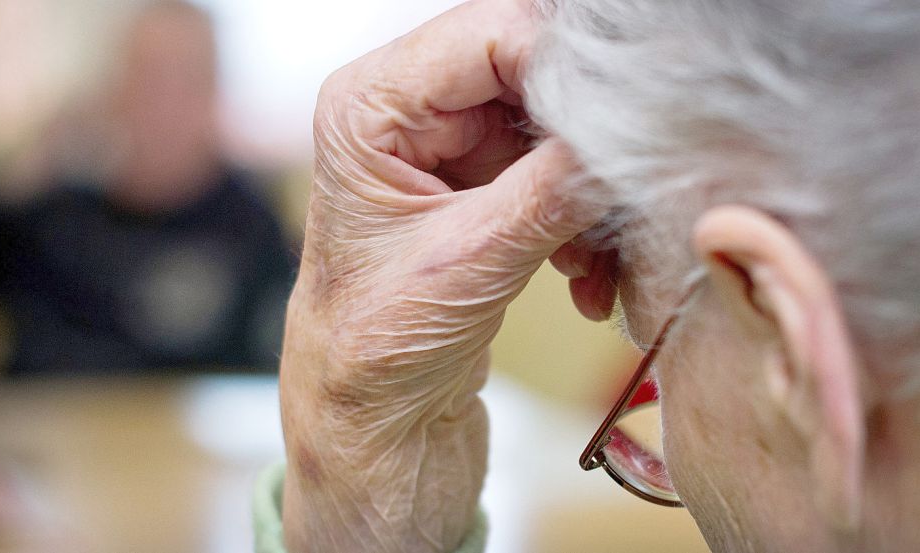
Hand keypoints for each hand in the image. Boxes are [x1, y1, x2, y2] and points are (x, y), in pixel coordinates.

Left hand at [280, 1, 610, 550]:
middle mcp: (405, 111)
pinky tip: (585, 278)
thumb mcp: (468, 264)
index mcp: (368, 106)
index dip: (566, 69)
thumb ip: (554, 189)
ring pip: (555, 127)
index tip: (627, 118)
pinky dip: (584, 220)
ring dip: (591, 192)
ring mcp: (449, 147)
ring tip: (596, 260)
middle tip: (625, 189)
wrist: (377, 421)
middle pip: (529, 74)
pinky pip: (559, 172)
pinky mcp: (483, 186)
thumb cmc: (376, 353)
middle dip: (585, 137)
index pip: (489, 34)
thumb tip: (633, 135)